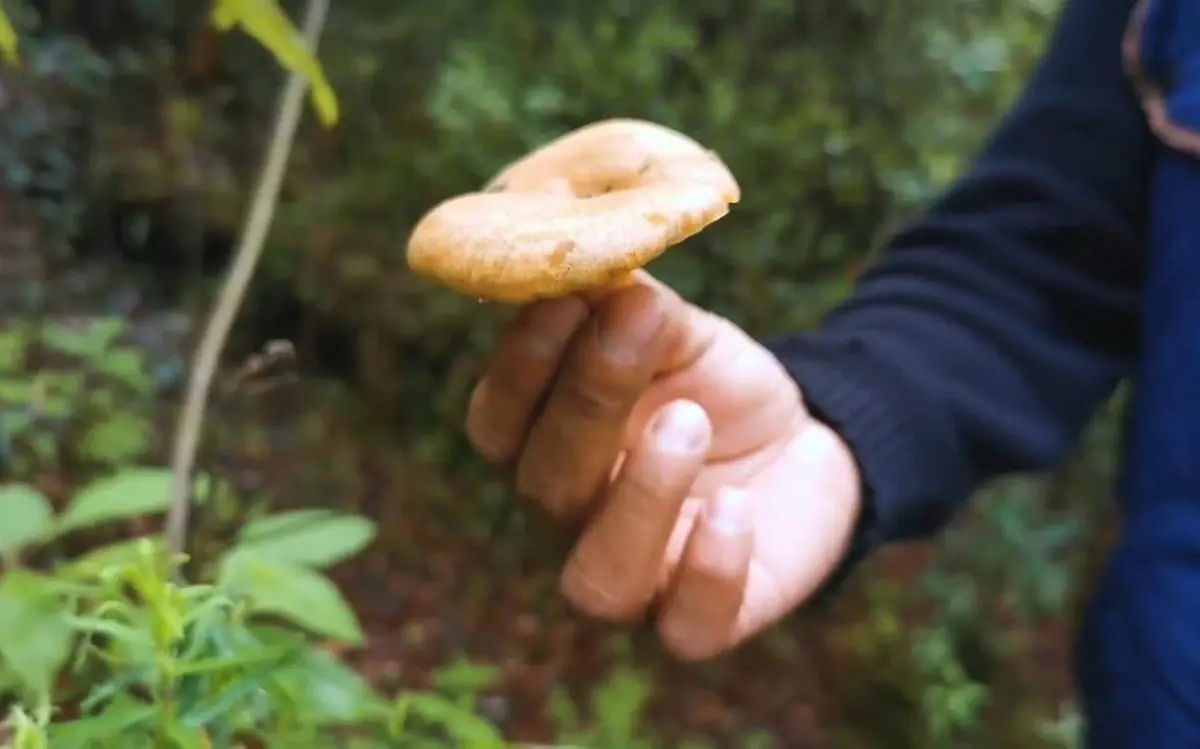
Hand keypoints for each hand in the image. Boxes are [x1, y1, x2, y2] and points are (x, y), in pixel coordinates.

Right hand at [466, 272, 861, 659]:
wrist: (810, 441)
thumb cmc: (718, 386)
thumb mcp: (680, 332)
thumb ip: (633, 308)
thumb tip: (594, 267)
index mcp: (550, 446)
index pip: (497, 424)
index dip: (519, 368)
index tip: (562, 300)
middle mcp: (576, 522)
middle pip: (546, 485)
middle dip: (589, 403)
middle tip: (636, 332)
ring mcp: (639, 579)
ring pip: (598, 579)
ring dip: (637, 498)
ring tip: (688, 421)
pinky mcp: (704, 619)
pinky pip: (687, 627)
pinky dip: (709, 571)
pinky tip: (736, 508)